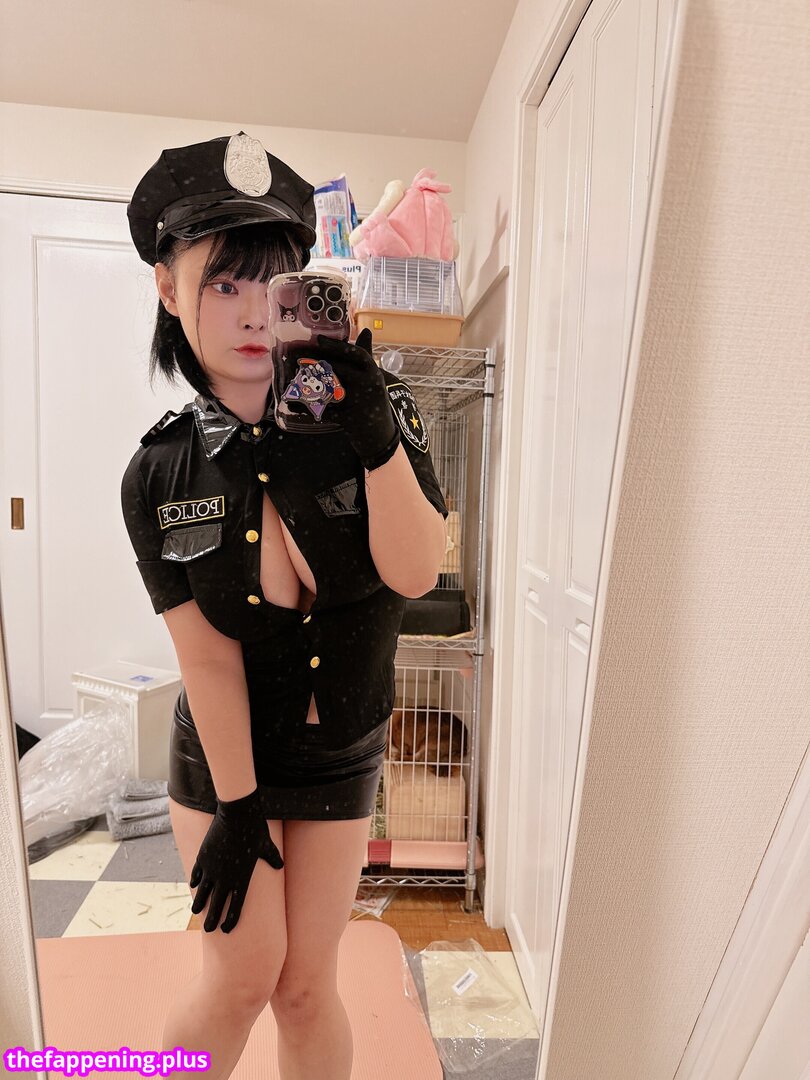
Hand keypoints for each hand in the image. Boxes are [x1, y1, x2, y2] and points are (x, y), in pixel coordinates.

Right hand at [189, 787, 282, 932]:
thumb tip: (281, 865)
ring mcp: (212, 868)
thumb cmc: (256, 830)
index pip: (236, 906)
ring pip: (203, 892)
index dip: (230, 920)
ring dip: (199, 904)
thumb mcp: (267, 846)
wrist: (237, 814)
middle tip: (209, 930)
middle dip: (213, 919)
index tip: (225, 930)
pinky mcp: (203, 857)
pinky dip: (195, 881)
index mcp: (242, 878)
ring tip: (196, 913)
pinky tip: (194, 886)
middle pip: (217, 904)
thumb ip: (273, 858)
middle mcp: (225, 877)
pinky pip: (197, 874)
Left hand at [295, 328, 400, 471]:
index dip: (338, 346)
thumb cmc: (375, 404)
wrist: (382, 439)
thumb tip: (366, 331)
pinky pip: (324, 412)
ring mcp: (361, 403)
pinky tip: (292, 406)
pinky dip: (306, 410)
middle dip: (316, 362)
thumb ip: (367, 356)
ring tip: (294, 377)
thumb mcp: (374, 378)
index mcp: (374, 373)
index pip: (356, 354)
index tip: (319, 339)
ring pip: (330, 389)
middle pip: (340, 369)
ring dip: (310, 383)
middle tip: (296, 355)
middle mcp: (369, 385)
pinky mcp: (350, 419)